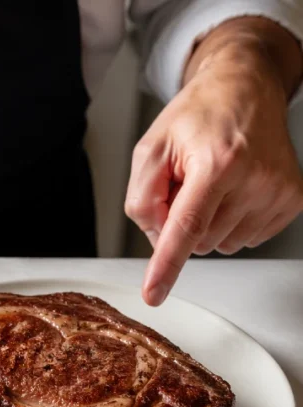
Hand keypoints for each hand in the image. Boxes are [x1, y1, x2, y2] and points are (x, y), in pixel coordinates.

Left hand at [125, 17, 302, 305]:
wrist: (247, 89)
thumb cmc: (198, 115)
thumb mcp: (150, 148)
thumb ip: (141, 196)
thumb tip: (155, 238)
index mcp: (217, 162)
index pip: (185, 227)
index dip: (166, 265)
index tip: (154, 294)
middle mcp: (254, 179)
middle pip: (197, 241)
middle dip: (180, 221)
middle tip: (186, 182)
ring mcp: (278, 193)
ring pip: (219, 244)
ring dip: (206, 221)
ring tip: (210, 181)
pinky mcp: (292, 202)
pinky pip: (243, 238)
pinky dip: (228, 221)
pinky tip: (232, 190)